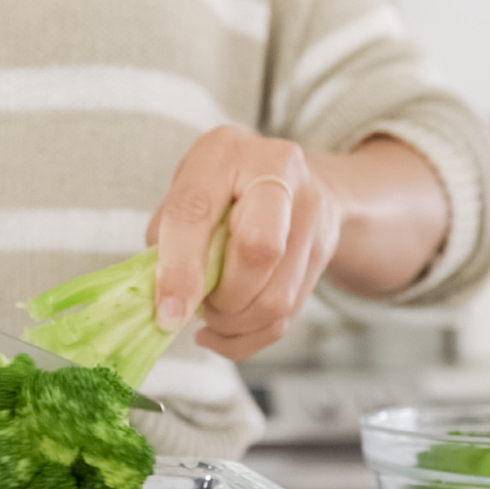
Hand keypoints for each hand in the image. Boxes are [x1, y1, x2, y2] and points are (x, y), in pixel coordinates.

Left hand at [149, 127, 450, 361]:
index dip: (179, 269)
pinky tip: (226, 331)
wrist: (289, 179)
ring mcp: (310, 211)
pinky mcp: (323, 250)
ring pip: (276, 297)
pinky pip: (287, 315)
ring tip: (214, 314)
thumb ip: (166, 241)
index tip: (168, 314)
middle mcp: (278, 173)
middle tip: (200, 306)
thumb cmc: (220, 189)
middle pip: (258, 252)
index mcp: (225, 152)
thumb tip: (166, 305)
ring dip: (235, 323)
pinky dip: (249, 337)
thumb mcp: (185, 195)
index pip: (197, 212)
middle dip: (222, 299)